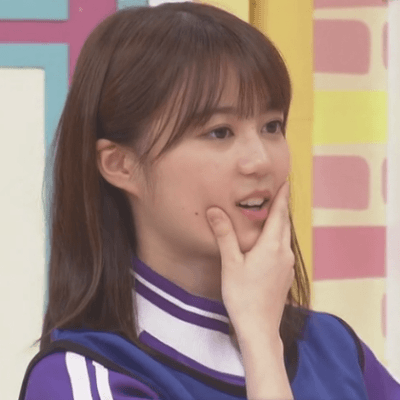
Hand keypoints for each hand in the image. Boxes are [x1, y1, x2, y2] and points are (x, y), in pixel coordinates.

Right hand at [206, 181, 294, 339]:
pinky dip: (279, 238)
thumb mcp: (231, 263)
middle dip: (282, 207)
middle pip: (285, 224)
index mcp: (272, 246)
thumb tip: (215, 210)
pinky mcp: (286, 276)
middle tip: (277, 192)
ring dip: (281, 223)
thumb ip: (225, 235)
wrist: (260, 328)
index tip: (285, 181)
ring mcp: (287, 266)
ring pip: (286, 237)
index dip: (282, 197)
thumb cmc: (243, 296)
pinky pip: (284, 249)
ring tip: (273, 213)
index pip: (279, 214)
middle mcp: (284, 253)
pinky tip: (269, 242)